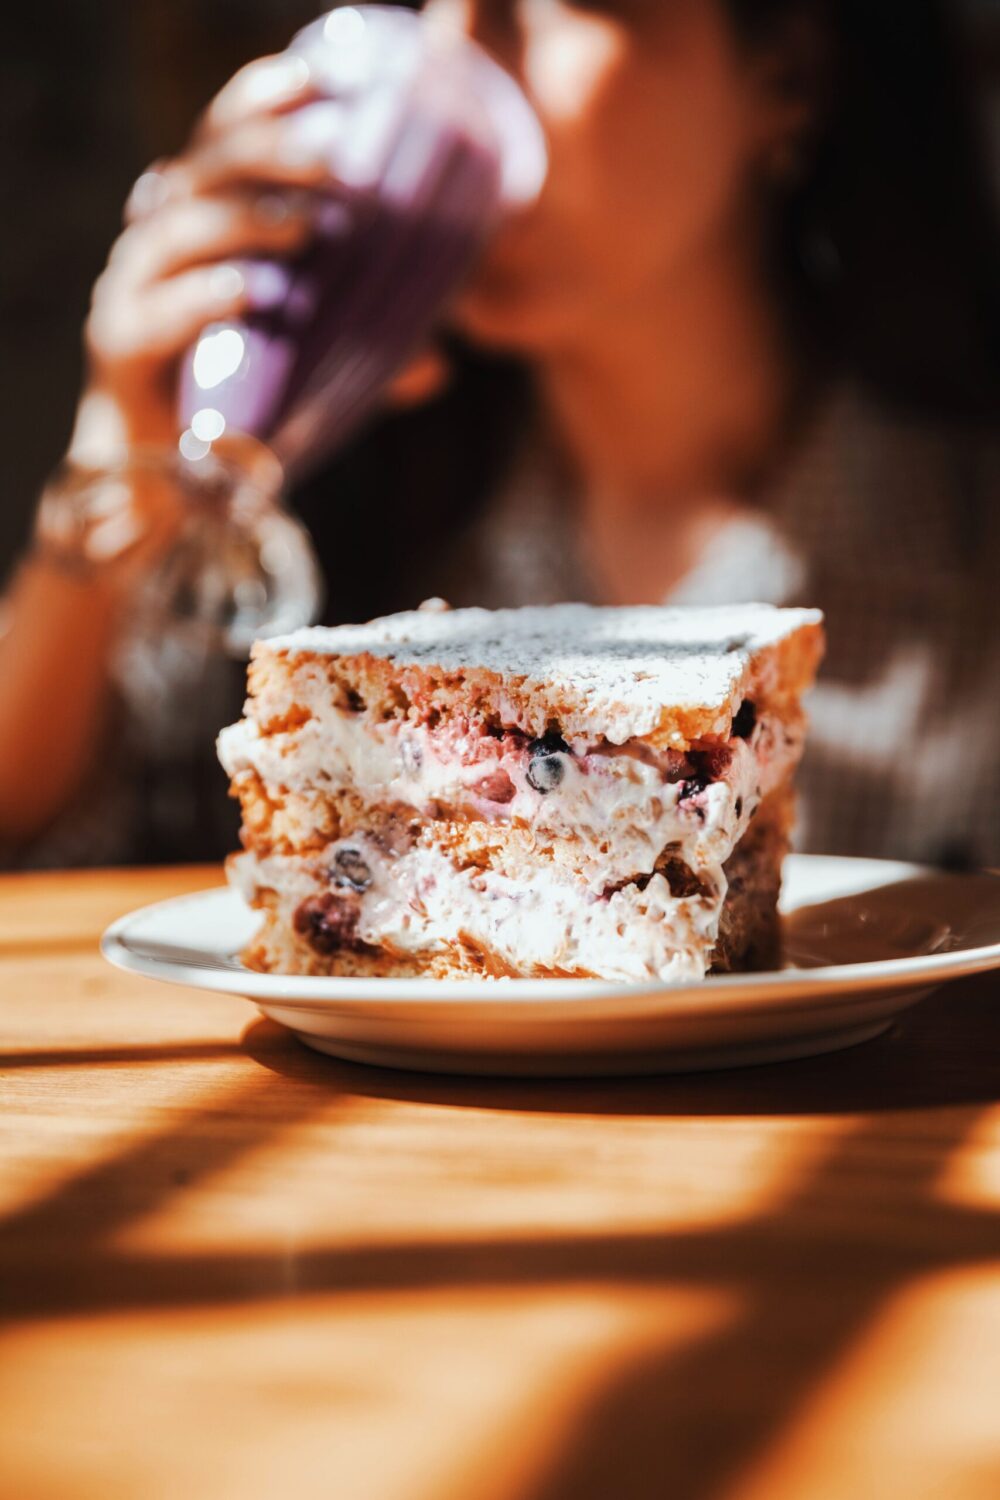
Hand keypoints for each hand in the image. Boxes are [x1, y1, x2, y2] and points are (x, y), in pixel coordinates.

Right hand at [73, 53, 336, 458]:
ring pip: (179, 228)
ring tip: (311, 228)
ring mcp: (132, 286)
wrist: (162, 482)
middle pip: (206, 167)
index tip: (325, 80)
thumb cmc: (236, 399)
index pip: (225, 135)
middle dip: (272, 153)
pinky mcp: (118, 344)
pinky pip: (155, 312)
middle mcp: (160, 236)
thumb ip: (371, 358)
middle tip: (338, 155)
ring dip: (246, 219)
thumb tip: (437, 365)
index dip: (265, 100)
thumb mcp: (317, 367)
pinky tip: (253, 292)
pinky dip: (205, 298)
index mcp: (201, 218)